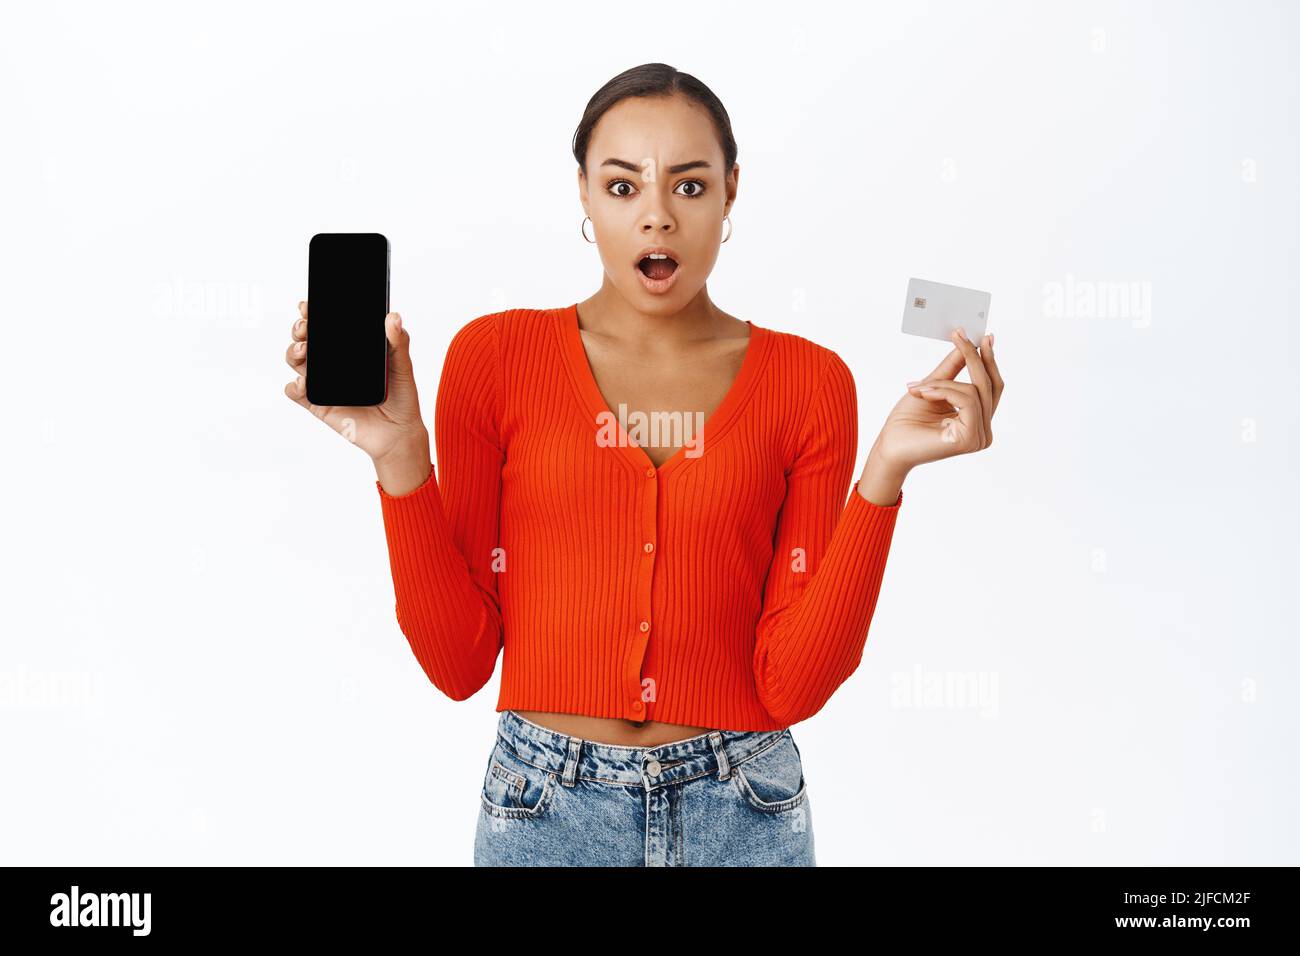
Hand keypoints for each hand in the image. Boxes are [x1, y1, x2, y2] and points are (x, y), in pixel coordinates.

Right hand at [283, 300, 428, 462]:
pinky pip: (296, 392)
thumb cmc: (401, 397)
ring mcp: (323, 383)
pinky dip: (293, 386)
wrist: (398, 432)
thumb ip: (398, 341)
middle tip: (305, 327)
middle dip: (299, 329)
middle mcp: (332, 363)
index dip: (313, 313)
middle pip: (305, 339)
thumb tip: (393, 317)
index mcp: (349, 348)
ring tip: (304, 350)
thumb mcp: (402, 365)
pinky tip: (303, 383)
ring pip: (296, 361)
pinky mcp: (318, 404)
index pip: (326, 325)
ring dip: (293, 352)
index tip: (309, 305)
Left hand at [869, 327, 1004, 474]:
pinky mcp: (970, 439)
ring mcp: (979, 437)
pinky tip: (923, 393)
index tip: (982, 336)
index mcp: (977, 420)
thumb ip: (953, 367)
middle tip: (959, 335)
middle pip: (989, 385)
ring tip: (919, 387)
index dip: (987, 360)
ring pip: (975, 391)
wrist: (888, 447)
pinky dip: (943, 391)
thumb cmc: (906, 422)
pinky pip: (967, 400)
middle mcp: (984, 430)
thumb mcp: (932, 386)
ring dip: (943, 383)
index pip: (991, 386)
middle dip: (974, 358)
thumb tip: (970, 343)